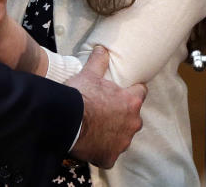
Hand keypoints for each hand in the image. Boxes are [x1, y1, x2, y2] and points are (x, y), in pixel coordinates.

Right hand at [67, 46, 145, 167]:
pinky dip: (102, 151)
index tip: (123, 92)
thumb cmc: (80, 96)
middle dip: (121, 115)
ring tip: (96, 129)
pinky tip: (91, 145)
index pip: (141, 92)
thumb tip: (101, 48)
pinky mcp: (110, 157)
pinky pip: (109, 154)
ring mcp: (123, 142)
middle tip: (104, 112)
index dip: (131, 91)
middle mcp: (133, 123)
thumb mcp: (89, 74)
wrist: (65, 121)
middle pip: (132, 117)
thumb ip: (99, 61)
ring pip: (122, 137)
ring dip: (113, 133)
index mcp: (132, 101)